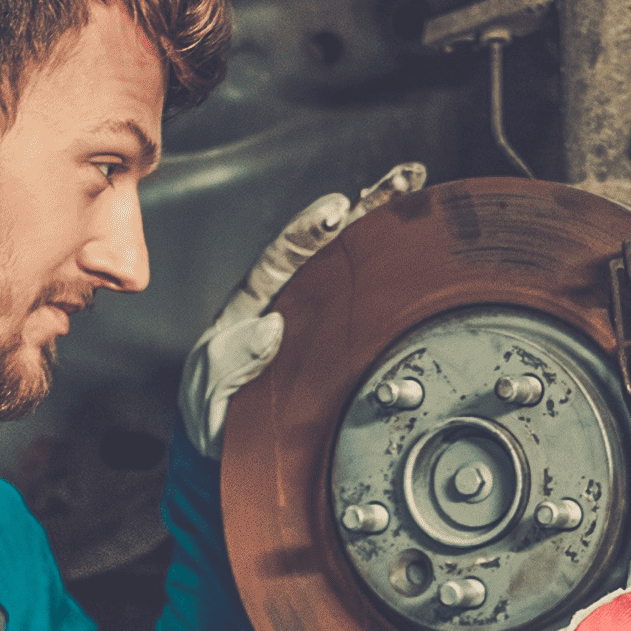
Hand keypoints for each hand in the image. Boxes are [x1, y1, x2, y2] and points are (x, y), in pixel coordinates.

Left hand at [177, 162, 426, 457]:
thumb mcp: (210, 384)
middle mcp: (292, 302)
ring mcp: (319, 321)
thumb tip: (271, 328)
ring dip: (385, 227)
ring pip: (356, 266)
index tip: (336, 209)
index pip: (285, 256)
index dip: (310, 230)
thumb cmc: (213, 413)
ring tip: (415, 191)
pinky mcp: (343, 348)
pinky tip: (420, 249)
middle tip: (401, 179)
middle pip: (332, 245)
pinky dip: (397, 276)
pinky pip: (371, 308)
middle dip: (365, 208)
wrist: (227, 451)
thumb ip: (232, 358)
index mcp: (255, 303)